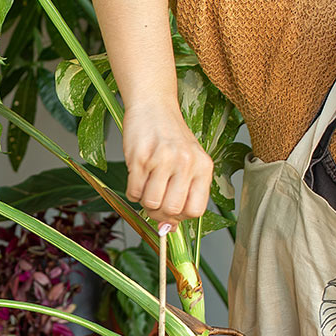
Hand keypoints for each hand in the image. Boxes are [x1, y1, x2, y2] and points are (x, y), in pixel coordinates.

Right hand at [122, 101, 213, 230]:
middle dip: (159, 212)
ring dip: (144, 201)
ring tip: (146, 185)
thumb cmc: (170, 136)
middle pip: (172, 210)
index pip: (196, 210)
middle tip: (155, 200)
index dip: (181, 217)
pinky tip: (138, 175)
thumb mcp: (188, 161)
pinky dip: (133, 191)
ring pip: (151, 203)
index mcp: (203, 167)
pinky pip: (134, 191)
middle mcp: (186, 163)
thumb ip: (184, 193)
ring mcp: (163, 160)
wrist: (153, 106)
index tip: (172, 212)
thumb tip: (168, 229)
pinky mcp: (140, 157)